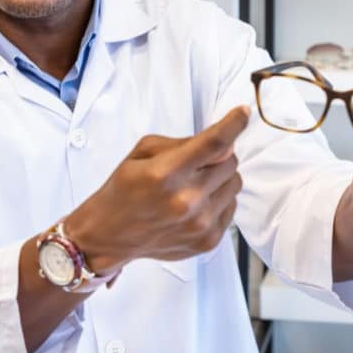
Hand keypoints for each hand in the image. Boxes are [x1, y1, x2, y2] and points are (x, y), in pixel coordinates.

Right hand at [66, 106, 249, 273]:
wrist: (109, 235)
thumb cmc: (124, 190)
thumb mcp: (143, 151)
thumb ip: (184, 143)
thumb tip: (224, 143)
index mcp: (166, 173)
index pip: (214, 143)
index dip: (234, 123)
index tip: (244, 112)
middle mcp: (186, 201)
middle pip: (230, 162)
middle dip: (219, 155)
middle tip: (197, 161)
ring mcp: (200, 224)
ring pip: (235, 184)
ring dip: (220, 178)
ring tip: (194, 185)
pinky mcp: (208, 241)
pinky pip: (231, 207)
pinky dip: (218, 200)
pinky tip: (195, 204)